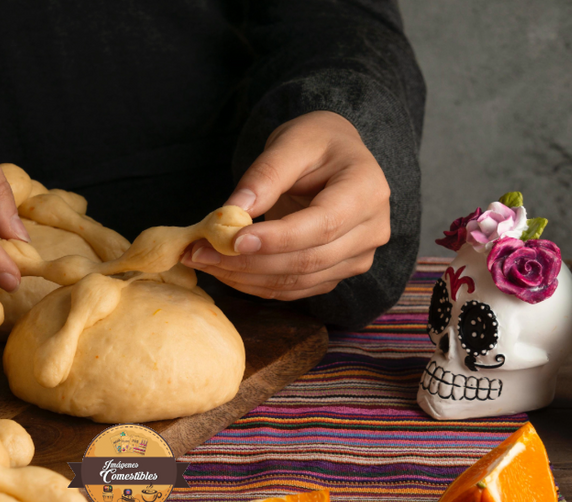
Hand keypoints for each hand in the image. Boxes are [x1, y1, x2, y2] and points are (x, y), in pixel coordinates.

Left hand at [181, 111, 390, 300]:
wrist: (335, 157)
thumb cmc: (316, 143)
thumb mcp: (291, 143)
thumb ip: (265, 175)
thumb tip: (232, 211)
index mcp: (366, 190)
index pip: (322, 225)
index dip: (277, 238)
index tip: (232, 240)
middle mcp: (372, 229)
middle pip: (308, 259)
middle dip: (248, 262)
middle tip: (199, 252)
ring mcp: (357, 257)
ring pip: (298, 281)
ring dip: (245, 277)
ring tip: (203, 260)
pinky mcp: (337, 272)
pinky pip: (295, 289)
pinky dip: (255, 284)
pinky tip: (225, 270)